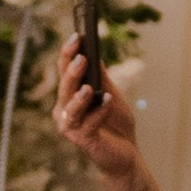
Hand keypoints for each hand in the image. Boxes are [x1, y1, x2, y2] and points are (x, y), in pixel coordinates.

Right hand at [51, 40, 144, 189]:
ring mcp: (71, 127)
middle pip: (65, 87)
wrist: (126, 154)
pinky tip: (107, 101)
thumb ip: (102, 77)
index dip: (68, 53)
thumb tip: (95, 53)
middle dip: (72, 72)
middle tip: (81, 57)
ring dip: (79, 96)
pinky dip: (98, 112)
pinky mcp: (83, 141)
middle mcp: (64, 110)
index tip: (77, 35)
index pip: (64, 70)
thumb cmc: (115, 123)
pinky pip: (89, 125)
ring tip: (89, 87)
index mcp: (69, 95)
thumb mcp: (111, 94)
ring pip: (70, 108)